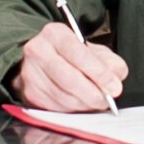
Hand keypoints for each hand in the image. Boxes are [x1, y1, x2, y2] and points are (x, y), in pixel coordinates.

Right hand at [10, 21, 128, 111]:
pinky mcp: (29, 92)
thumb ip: (110, 62)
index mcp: (55, 33)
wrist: (46, 61)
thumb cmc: (73, 55)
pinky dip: (72, 109)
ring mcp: (30, 73)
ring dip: (84, 104)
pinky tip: (80, 104)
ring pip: (62, 96)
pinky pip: (55, 107)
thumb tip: (115, 80)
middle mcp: (37, 50)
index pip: (77, 53)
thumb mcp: (95, 51)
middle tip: (107, 100)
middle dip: (92, 93)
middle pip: (68, 77)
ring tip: (96, 102)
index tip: (114, 86)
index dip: (98, 72)